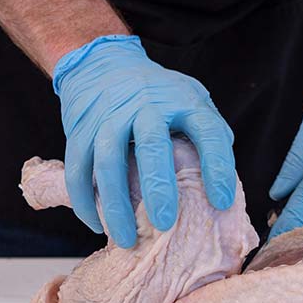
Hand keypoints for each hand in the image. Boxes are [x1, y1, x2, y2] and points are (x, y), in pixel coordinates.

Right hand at [53, 35, 235, 247]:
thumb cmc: (157, 94)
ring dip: (116, 205)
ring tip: (127, 239)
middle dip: (158, 187)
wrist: (103, 63)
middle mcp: (144, 106)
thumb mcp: (190, 99)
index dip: (218, 167)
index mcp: (181, 101)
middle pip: (151, 146)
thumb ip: (209, 132)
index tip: (223, 201)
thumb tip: (224, 181)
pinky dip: (86, 202)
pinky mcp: (80, 132)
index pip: (207, 132)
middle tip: (165, 223)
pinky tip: (98, 226)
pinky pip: (78, 171)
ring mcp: (108, 118)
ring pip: (107, 164)